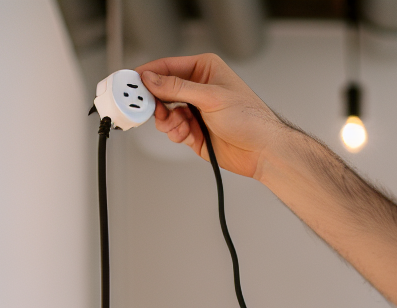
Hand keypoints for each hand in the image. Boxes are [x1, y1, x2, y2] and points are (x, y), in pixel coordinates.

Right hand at [137, 54, 292, 179]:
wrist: (262, 151)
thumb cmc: (251, 119)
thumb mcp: (211, 97)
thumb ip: (178, 88)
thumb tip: (152, 79)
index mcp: (205, 69)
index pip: (168, 66)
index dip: (149, 73)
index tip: (134, 81)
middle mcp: (198, 88)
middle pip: (162, 90)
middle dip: (157, 102)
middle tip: (152, 109)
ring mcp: (195, 110)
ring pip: (164, 112)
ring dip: (167, 120)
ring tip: (179, 125)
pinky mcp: (193, 130)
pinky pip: (172, 129)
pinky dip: (175, 132)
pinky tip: (187, 134)